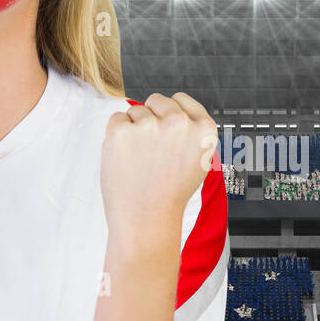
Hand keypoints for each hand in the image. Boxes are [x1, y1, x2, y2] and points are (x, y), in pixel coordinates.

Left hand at [100, 93, 217, 248]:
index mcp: (203, 129)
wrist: (146, 220)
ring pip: (135, 111)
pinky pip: (116, 119)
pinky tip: (126, 159)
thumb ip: (190, 132)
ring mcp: (150, 125)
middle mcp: (179, 123)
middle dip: (152, 118)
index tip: (167, 133)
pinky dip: (116, 136)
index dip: (171, 114)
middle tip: (152, 152)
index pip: (182, 100)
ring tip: (140, 161)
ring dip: (133, 130)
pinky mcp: (122, 130)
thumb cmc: (169, 194)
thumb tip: (172, 109)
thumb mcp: (198, 161)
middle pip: (157, 100)